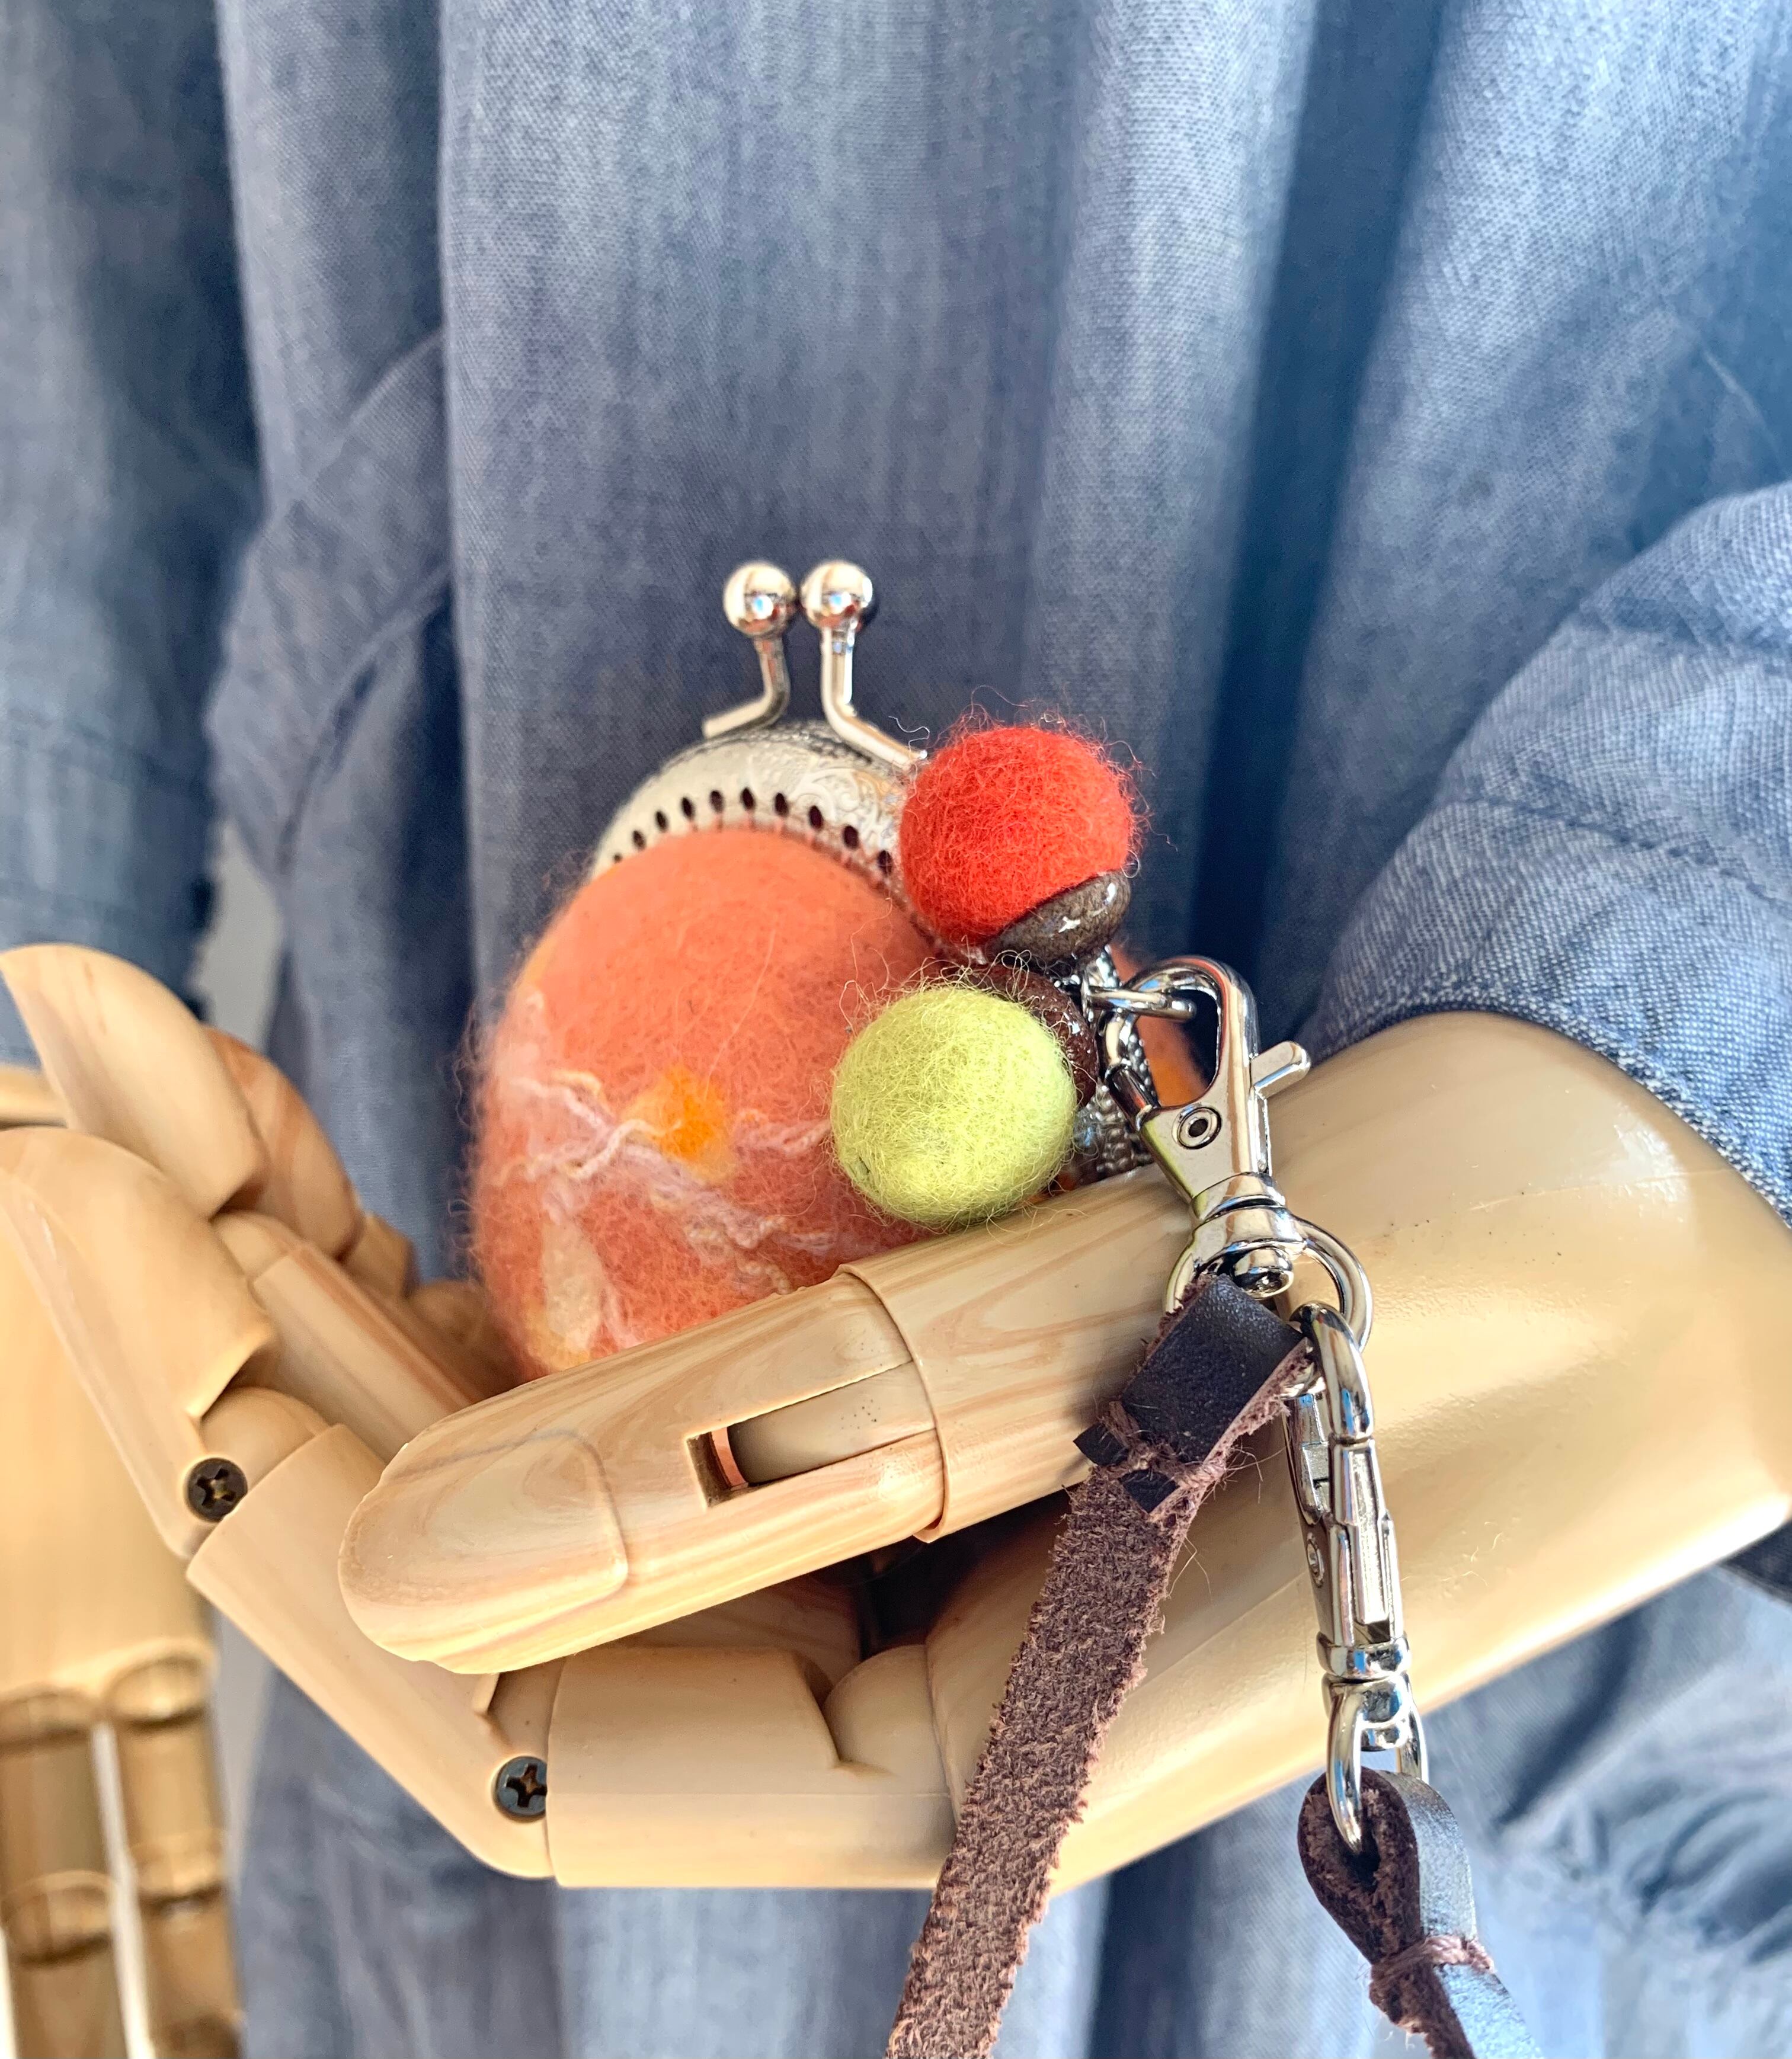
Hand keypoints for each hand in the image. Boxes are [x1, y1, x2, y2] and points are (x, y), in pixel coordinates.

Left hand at [3, 945, 1787, 1895]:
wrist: (1697, 1195)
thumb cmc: (1529, 1273)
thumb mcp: (1203, 1317)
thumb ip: (829, 1429)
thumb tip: (417, 1546)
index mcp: (973, 1744)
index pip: (523, 1717)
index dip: (279, 1509)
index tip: (107, 1240)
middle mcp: (891, 1661)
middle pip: (478, 1558)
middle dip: (243, 1325)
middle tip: (59, 1077)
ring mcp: (885, 1524)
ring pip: (524, 1448)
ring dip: (327, 1257)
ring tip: (142, 1059)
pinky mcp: (904, 1392)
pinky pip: (635, 1351)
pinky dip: (488, 1228)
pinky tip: (348, 1114)